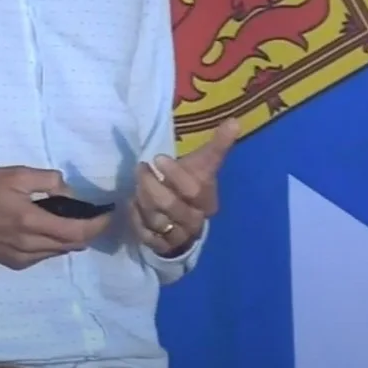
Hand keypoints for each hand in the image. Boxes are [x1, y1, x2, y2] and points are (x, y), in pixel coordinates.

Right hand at [0, 167, 110, 269]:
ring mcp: (21, 258)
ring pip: (60, 252)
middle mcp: (29, 247)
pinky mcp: (13, 263)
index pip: (78, 231)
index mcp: (31, 223)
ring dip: (72, 239)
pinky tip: (49, 230)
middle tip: (96, 214)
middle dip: (89, 231)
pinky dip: (55, 245)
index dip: (98, 224)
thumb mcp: (14, 175)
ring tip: (76, 220)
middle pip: (73, 245)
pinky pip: (44, 256)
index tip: (109, 212)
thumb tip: (68, 191)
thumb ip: (46, 180)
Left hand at [131, 119, 239, 257]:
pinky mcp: (160, 246)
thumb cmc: (191, 187)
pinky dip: (136, 218)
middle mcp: (194, 221)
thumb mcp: (203, 166)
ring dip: (142, 199)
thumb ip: (218, 146)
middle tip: (140, 168)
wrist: (186, 222)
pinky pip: (144, 234)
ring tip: (136, 184)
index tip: (158, 157)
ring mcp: (177, 236)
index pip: (193, 189)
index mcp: (207, 201)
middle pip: (171, 205)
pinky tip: (132, 204)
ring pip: (156, 220)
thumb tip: (235, 121)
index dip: (175, 174)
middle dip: (151, 185)